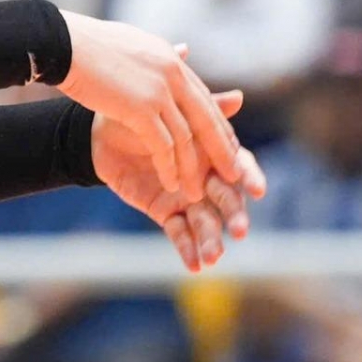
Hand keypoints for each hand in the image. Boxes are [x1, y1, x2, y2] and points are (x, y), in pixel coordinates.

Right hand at [59, 13, 241, 201]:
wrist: (64, 44)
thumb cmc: (90, 45)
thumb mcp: (136, 46)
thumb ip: (163, 55)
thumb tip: (183, 50)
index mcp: (171, 61)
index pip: (203, 99)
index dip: (217, 126)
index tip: (227, 147)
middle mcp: (172, 74)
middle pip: (206, 120)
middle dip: (221, 150)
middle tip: (233, 174)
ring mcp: (159, 91)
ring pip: (186, 138)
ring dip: (192, 169)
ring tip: (196, 192)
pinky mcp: (141, 108)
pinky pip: (163, 146)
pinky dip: (170, 168)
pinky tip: (171, 184)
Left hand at [92, 89, 266, 271]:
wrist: (103, 131)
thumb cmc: (145, 114)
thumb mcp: (172, 109)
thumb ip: (204, 109)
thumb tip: (239, 97)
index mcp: (214, 152)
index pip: (240, 165)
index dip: (251, 176)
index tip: (258, 190)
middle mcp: (207, 178)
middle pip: (227, 199)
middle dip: (235, 215)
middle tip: (240, 230)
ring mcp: (188, 198)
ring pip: (206, 221)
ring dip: (212, 240)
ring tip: (213, 256)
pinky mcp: (166, 212)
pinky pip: (179, 233)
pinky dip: (187, 249)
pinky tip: (194, 264)